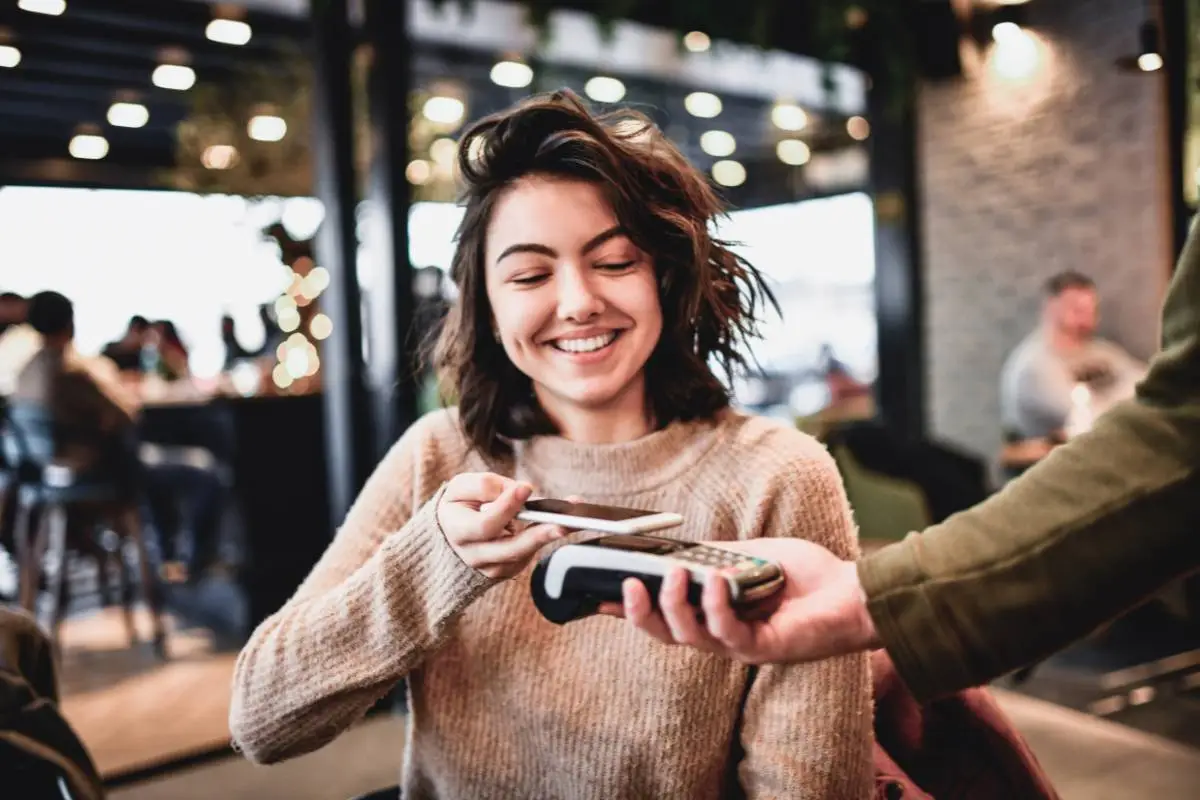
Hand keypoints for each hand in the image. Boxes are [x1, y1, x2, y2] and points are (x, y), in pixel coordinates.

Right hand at [436, 473, 564, 578]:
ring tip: (571, 520)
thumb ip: (485, 486)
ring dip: (548, 537)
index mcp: (458, 531)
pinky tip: (562, 524)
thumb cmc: (460, 504)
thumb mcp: (461, 487)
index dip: (506, 507)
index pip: (485, 524)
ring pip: (523, 556)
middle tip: (562, 523)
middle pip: (509, 549)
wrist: (452, 530)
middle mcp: (474, 555)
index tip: (526, 488)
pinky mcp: (507, 570)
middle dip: (538, 536)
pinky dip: (545, 539)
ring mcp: (491, 567)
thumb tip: (517, 491)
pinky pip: (529, 556)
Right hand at [599, 538, 879, 664]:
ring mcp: (742, 645)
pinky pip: (727, 632)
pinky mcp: (763, 648)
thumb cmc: (807, 575)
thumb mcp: (750, 556)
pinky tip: (716, 580)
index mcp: (714, 615)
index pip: (664, 617)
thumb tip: (677, 548)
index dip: (631, 609)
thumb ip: (715, 556)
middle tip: (627, 585)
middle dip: (640, 613)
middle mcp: (722, 635)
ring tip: (672, 575)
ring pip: (690, 637)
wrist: (854, 591)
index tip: (599, 594)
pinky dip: (715, 605)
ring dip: (674, 605)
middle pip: (667, 635)